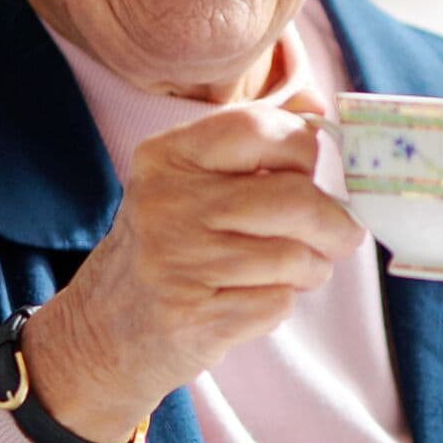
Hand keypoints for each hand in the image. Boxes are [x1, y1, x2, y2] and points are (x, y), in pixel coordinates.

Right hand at [16, 91, 361, 442]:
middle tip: (340, 236)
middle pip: (296, 198)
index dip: (308, 150)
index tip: (320, 174)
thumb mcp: (187, 184)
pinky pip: (277, 303)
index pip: (260, 128)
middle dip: (335, 223)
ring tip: (294, 273)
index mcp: (167, 156)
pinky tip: (252, 300)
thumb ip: (251, 146)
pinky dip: (281, 304)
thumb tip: (321, 109)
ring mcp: (177, 263)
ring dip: (313, 269)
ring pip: (295, 256)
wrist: (102, 332)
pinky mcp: (194, 317)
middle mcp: (166, 203)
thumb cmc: (167, 248)